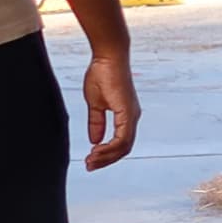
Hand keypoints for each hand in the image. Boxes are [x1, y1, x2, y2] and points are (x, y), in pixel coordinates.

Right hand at [81, 44, 139, 168]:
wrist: (107, 57)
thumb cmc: (102, 74)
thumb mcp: (96, 103)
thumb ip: (97, 122)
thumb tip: (95, 140)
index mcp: (126, 116)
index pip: (120, 143)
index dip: (106, 154)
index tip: (90, 160)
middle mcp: (132, 117)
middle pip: (123, 149)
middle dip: (106, 160)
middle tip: (89, 166)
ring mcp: (132, 115)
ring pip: (124, 146)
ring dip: (107, 156)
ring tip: (91, 161)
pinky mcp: (128, 111)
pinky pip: (123, 137)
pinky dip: (111, 147)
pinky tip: (98, 149)